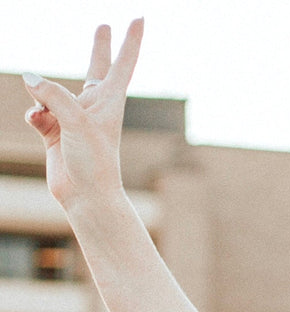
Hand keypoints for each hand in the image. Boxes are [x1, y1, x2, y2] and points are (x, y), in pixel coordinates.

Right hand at [23, 19, 142, 207]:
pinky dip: (34, 114)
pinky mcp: (56, 130)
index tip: (140, 18)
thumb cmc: (94, 161)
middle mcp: (95, 106)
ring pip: (52, 91)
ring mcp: (75, 117)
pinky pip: (37, 111)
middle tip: (104, 26)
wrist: (86, 196)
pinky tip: (39, 124)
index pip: (123, 63)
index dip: (130, 40)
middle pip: (95, 68)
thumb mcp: (76, 122)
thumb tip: (29, 78)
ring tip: (47, 116)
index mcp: (111, 101)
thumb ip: (53, 95)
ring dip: (43, 96)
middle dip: (100, 47)